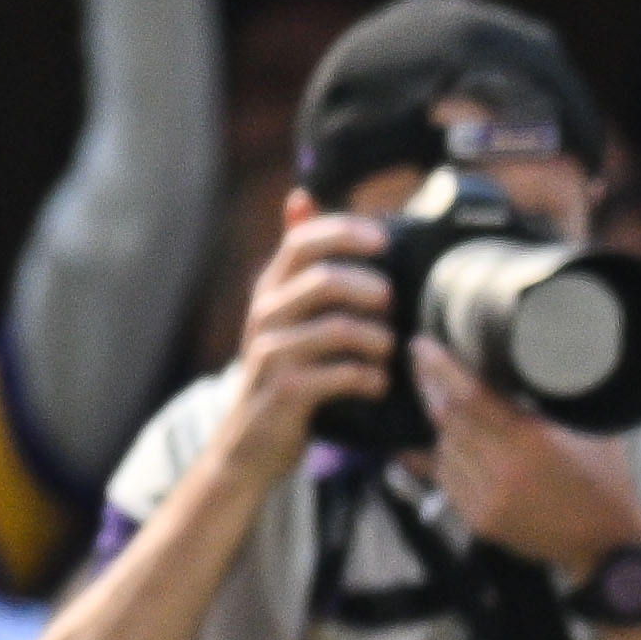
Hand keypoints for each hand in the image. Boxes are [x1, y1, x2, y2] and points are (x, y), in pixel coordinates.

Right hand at [222, 206, 405, 467]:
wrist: (249, 444)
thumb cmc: (284, 371)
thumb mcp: (286, 313)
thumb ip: (299, 261)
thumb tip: (301, 195)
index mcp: (271, 289)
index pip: (304, 241)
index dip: (346, 232)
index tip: (383, 240)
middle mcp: (266, 314)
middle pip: (326, 280)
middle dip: (370, 289)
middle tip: (391, 305)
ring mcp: (272, 353)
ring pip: (338, 329)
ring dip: (377, 339)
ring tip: (387, 352)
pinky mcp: (285, 391)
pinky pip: (339, 374)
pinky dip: (369, 377)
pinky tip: (377, 383)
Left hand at [414, 339, 640, 570]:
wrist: (606, 544)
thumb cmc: (603, 481)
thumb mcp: (591, 430)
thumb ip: (557, 402)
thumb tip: (526, 367)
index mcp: (532, 441)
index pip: (471, 397)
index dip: (441, 369)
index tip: (421, 347)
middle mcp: (505, 470)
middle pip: (450, 419)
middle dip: (434, 391)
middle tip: (426, 370)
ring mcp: (488, 499)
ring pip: (444, 448)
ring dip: (445, 427)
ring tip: (453, 412)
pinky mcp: (481, 521)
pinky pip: (446, 479)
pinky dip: (446, 458)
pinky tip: (457, 447)